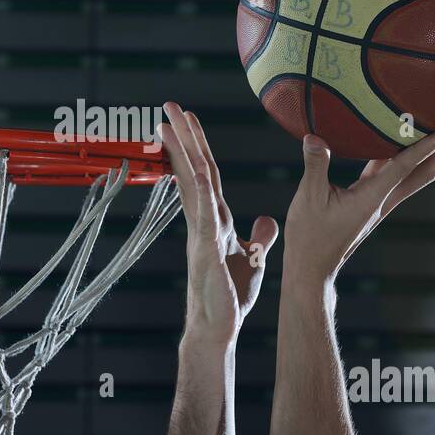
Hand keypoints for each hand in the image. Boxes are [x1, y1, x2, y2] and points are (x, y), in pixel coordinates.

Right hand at [158, 102, 278, 340]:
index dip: (198, 146)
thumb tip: (266, 220)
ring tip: (168, 125)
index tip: (188, 119)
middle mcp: (204, 221)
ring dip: (183, 154)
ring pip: (193, 185)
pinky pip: (203, 217)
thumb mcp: (251, 260)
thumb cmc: (230, 297)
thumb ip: (257, 237)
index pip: (207, 175)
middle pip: (194, 170)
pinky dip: (200, 194)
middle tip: (169, 106)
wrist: (216, 328)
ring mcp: (202, 234)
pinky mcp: (207, 251)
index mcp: (215, 220)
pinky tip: (196, 173)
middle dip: (183, 138)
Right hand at [284, 121, 434, 292]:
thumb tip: (314, 136)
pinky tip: (402, 143)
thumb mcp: (308, 198)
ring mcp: (378, 203)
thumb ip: (315, 165)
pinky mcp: (369, 204)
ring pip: (414, 174)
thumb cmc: (310, 236)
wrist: (312, 268)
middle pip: (426, 172)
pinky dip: (406, 158)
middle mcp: (383, 200)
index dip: (426, 147)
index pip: (405, 167)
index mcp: (373, 198)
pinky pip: (395, 176)